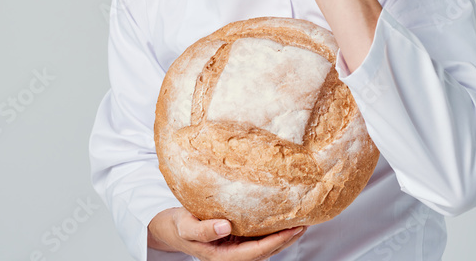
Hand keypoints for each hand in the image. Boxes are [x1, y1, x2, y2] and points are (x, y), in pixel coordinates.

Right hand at [148, 207, 306, 260]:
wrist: (170, 229)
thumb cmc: (177, 226)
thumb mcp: (186, 226)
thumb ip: (204, 229)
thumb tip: (226, 227)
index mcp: (223, 256)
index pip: (256, 251)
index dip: (276, 242)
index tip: (292, 230)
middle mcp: (232, 255)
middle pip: (265, 250)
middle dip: (286, 239)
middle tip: (305, 223)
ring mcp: (235, 248)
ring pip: (264, 245)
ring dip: (282, 235)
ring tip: (300, 220)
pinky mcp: (235, 240)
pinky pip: (258, 238)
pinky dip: (272, 230)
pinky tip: (280, 219)